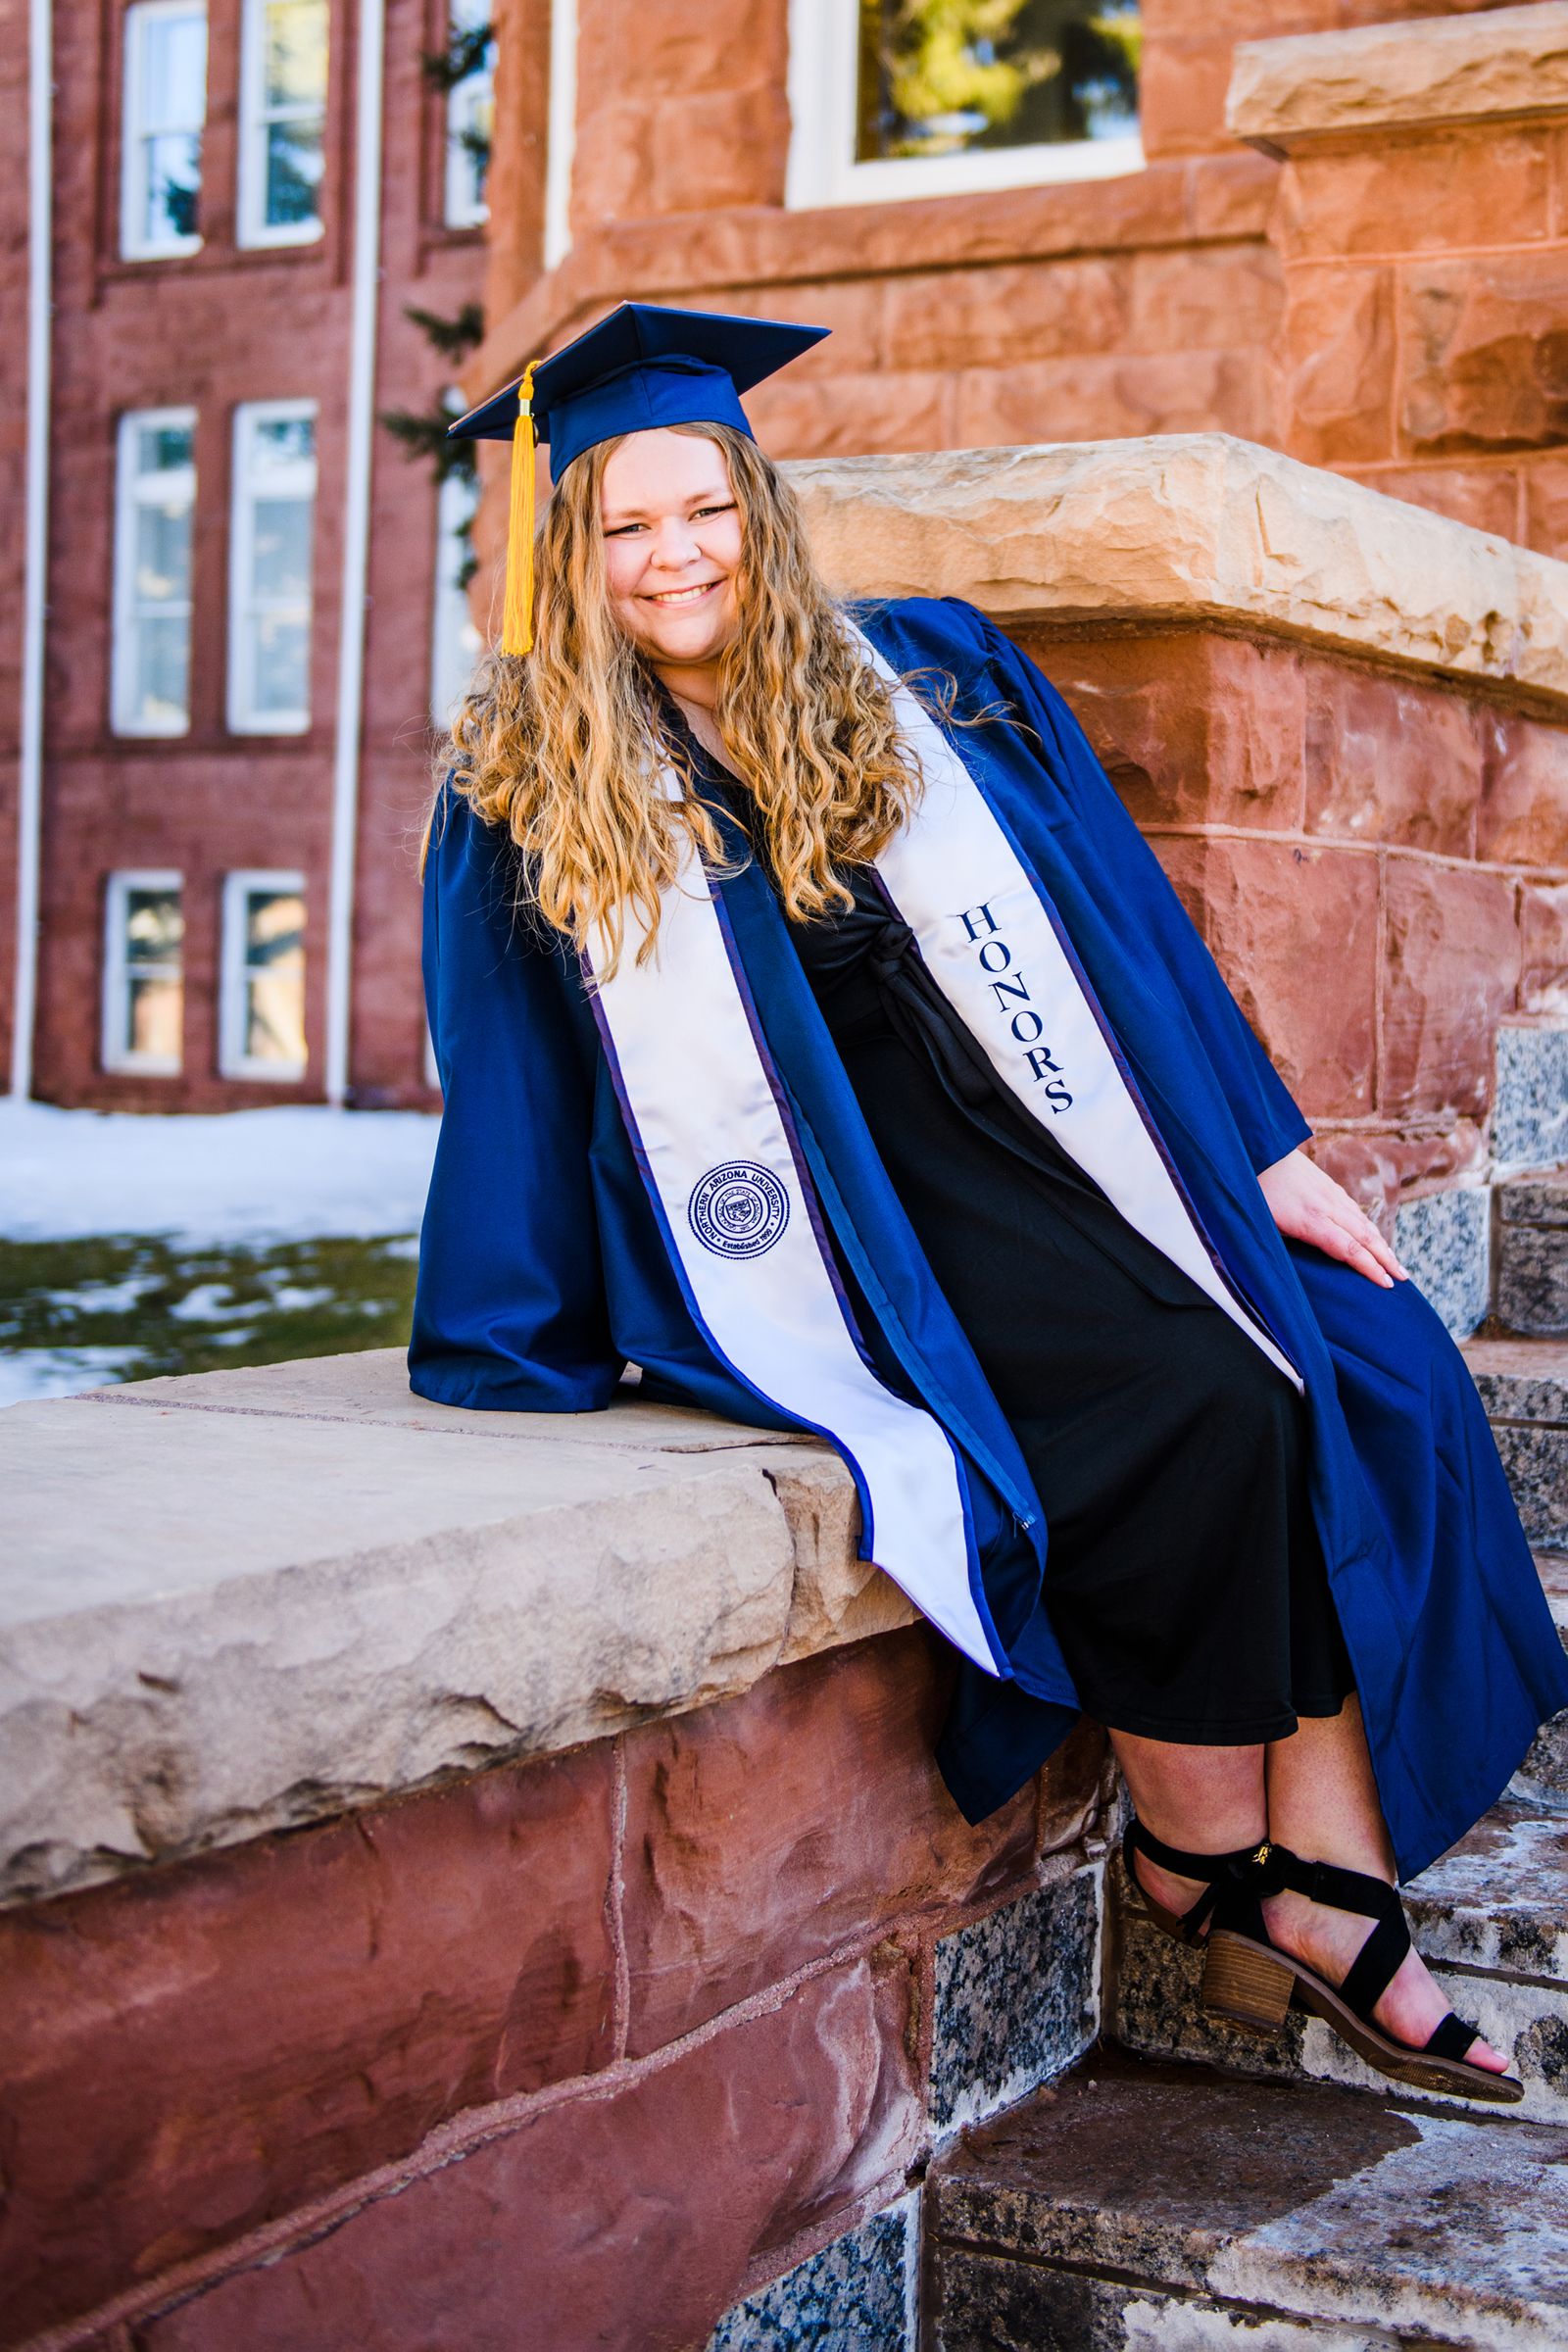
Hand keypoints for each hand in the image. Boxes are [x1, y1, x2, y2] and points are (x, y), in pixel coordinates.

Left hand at [1257, 1149, 1407, 1289]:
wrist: (1259, 1150)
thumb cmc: (1255, 1193)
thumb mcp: (1265, 1226)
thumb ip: (1286, 1246)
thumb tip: (1293, 1270)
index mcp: (1311, 1221)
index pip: (1349, 1250)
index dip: (1370, 1269)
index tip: (1386, 1284)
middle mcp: (1327, 1207)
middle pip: (1365, 1237)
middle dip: (1387, 1260)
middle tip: (1403, 1278)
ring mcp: (1331, 1194)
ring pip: (1363, 1223)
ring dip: (1382, 1244)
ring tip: (1395, 1263)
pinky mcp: (1330, 1186)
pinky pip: (1356, 1210)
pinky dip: (1369, 1227)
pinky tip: (1375, 1237)